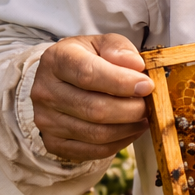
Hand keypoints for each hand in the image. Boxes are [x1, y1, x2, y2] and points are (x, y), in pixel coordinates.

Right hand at [31, 34, 152, 161]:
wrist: (63, 80)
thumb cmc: (88, 59)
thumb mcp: (103, 43)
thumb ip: (120, 49)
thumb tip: (136, 65)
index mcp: (56, 60)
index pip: (88, 74)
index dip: (122, 82)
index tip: (147, 85)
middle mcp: (45, 91)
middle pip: (95, 109)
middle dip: (131, 109)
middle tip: (149, 104)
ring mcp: (46, 120)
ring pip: (96, 133)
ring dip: (128, 127)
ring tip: (143, 116)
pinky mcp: (53, 142)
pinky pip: (93, 150)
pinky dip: (119, 143)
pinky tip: (131, 129)